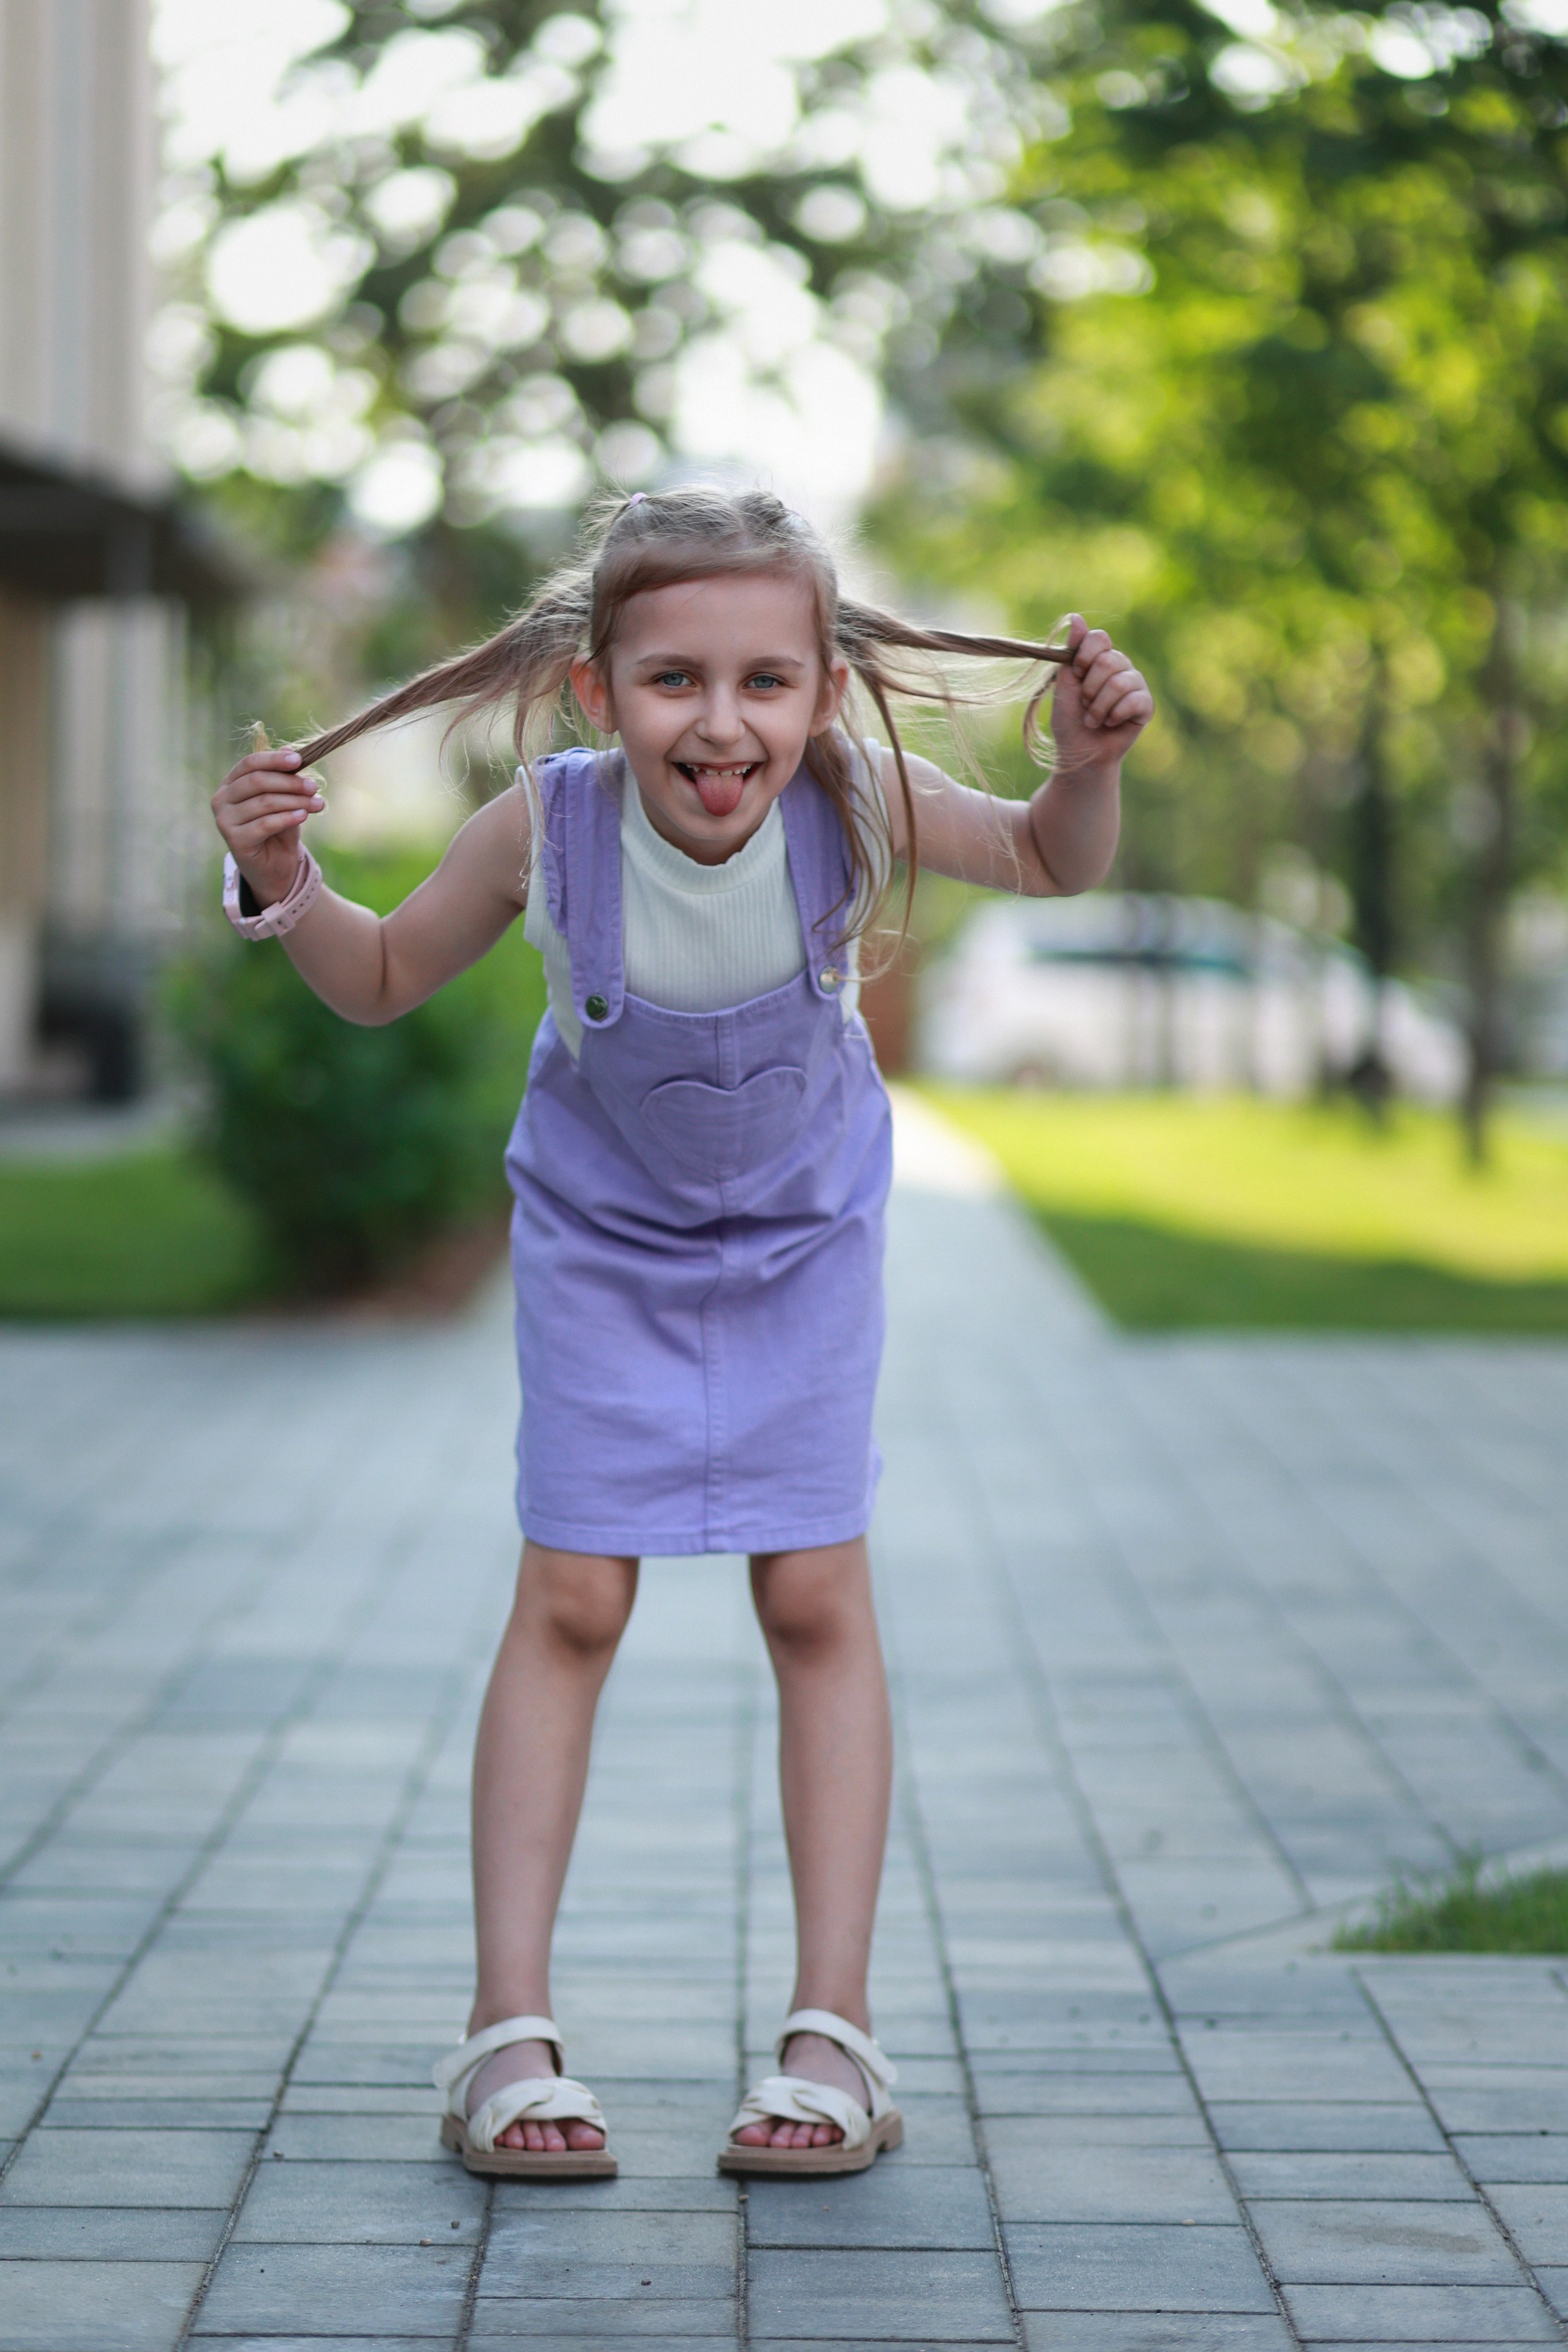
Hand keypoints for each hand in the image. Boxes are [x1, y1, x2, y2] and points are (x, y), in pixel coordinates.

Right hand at [211, 745, 324, 906]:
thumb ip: (284, 778)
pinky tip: (304, 815)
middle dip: (289, 782)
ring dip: (294, 801)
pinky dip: (287, 818)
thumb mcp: (285, 800)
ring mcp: (224, 820)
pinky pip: (265, 823)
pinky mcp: (234, 840)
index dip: (274, 759)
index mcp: (231, 784)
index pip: (249, 763)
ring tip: (317, 804)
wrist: (275, 868)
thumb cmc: (278, 830)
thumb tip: (289, 749)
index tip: (299, 760)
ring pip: (264, 802)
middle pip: (257, 781)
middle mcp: (222, 799)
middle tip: (313, 787)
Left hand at [1052, 616, 1152, 768]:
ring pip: (1119, 682)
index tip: (1076, 675)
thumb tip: (1076, 617)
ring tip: (1094, 719)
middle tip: (1085, 704)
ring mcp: (1135, 684)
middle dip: (1089, 688)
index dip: (1084, 656)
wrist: (1079, 753)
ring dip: (1099, 706)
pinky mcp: (1146, 705)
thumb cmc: (1070, 719)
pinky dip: (1115, 715)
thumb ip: (1071, 652)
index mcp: (1099, 657)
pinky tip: (1110, 723)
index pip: (1099, 638)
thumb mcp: (1065, 683)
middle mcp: (1120, 666)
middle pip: (1108, 660)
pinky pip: (1134, 700)